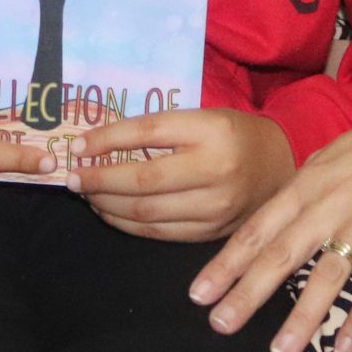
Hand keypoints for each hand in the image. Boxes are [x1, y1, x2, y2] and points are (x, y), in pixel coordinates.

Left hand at [70, 109, 292, 241]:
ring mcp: (215, 207)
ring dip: (107, 205)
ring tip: (86, 194)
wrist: (279, 168)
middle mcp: (215, 171)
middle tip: (72, 177)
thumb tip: (99, 143)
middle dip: (99, 180)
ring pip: (147, 212)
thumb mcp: (202, 117)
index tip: (77, 147)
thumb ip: (158, 131)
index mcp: (211, 131)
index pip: (146, 133)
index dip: (106, 140)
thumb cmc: (232, 135)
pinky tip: (110, 212)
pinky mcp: (211, 233)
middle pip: (143, 179)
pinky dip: (127, 224)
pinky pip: (159, 233)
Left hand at [189, 88, 351, 351]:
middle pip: (280, 254)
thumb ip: (308, 186)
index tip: (199, 291)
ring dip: (301, 317)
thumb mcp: (336, 156)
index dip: (227, 262)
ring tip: (279, 351)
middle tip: (220, 323)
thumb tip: (282, 210)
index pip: (258, 228)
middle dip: (247, 292)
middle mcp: (330, 204)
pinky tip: (345, 347)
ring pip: (325, 276)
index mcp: (309, 183)